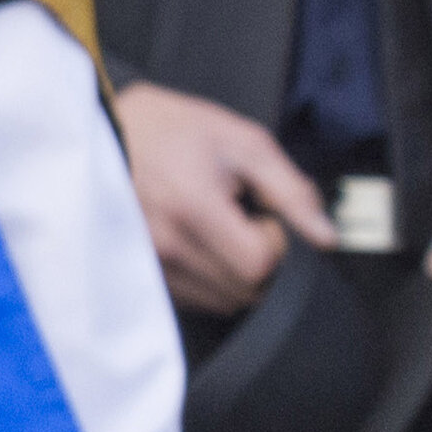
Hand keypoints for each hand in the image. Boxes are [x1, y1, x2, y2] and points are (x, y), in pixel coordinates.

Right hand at [114, 80, 334, 314]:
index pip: (259, 265)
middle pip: (243, 290)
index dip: (276, 245)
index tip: (265, 218)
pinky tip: (202, 244)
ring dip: (236, 275)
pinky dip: (210, 281)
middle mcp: (166, 243)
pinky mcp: (140, 271)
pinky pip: (194, 299)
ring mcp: (149, 262)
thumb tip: (325, 236)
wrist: (106, 130)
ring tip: (220, 231)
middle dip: (261, 261)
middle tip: (245, 221)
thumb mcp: (243, 142)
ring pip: (221, 301)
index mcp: (193, 206)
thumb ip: (290, 191)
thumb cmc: (173, 130)